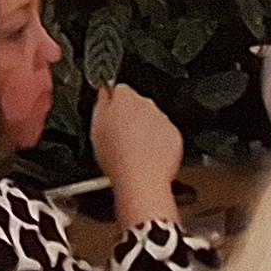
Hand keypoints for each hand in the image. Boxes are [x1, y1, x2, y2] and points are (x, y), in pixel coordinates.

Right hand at [89, 85, 183, 223]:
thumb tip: (104, 94)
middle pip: (136, 104)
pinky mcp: (174, 136)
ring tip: (133, 151)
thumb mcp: (96, 129)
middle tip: (120, 137)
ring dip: (144, 130)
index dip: (113, 104)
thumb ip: (101, 104)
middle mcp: (147, 105)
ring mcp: (163, 120)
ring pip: (151, 119)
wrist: (141, 181)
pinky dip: (158, 143)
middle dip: (130, 117)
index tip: (111, 116)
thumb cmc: (117, 159)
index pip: (119, 90)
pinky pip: (165, 134)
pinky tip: (146, 156)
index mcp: (125, 99)